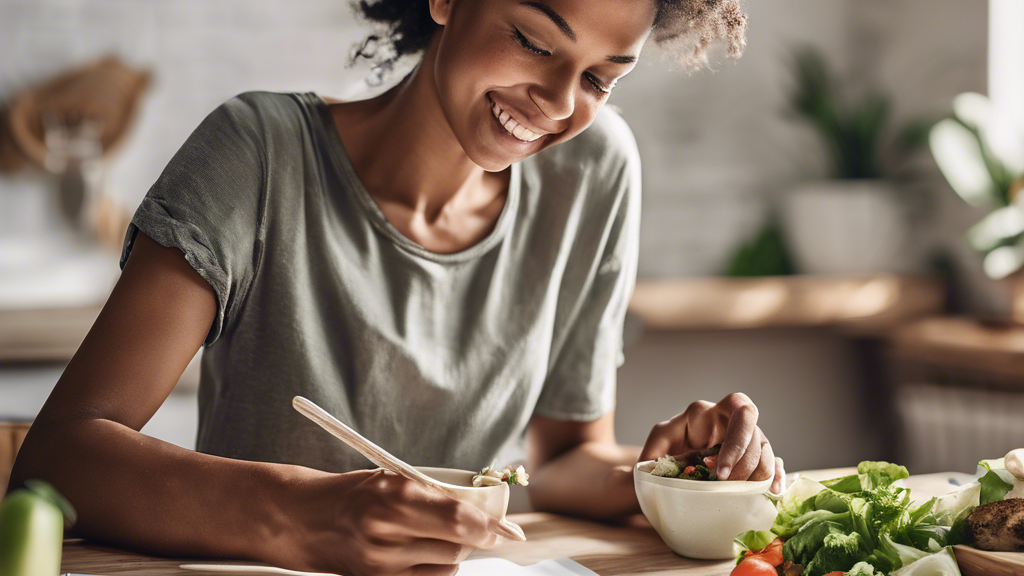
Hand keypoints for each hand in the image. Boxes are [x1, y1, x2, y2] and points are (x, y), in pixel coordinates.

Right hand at [269, 469, 519, 574]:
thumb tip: (482, 508)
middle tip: (478, 525)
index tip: (511, 530)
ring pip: (447, 563)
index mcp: (392, 495)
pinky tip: (425, 550)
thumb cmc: (351, 493)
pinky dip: (438, 565)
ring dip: (455, 550)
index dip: (491, 526)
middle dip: (476, 535)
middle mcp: (386, 532)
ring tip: (435, 532)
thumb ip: (433, 493)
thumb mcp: (391, 478)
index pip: (458, 518)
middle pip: (457, 543)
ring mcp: (381, 563)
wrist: (303, 520)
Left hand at [638, 393, 784, 494]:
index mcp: (707, 413)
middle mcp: (730, 422)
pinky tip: (772, 492)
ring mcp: (745, 439)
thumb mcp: (654, 448)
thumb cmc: (663, 452)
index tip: (720, 473)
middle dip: (743, 463)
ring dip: (756, 474)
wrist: (668, 466)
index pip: (738, 408)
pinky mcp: (753, 457)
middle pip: (755, 434)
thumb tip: (644, 471)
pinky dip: (775, 476)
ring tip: (738, 493)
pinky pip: (773, 462)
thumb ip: (652, 453)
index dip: (736, 441)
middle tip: (726, 485)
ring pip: (765, 450)